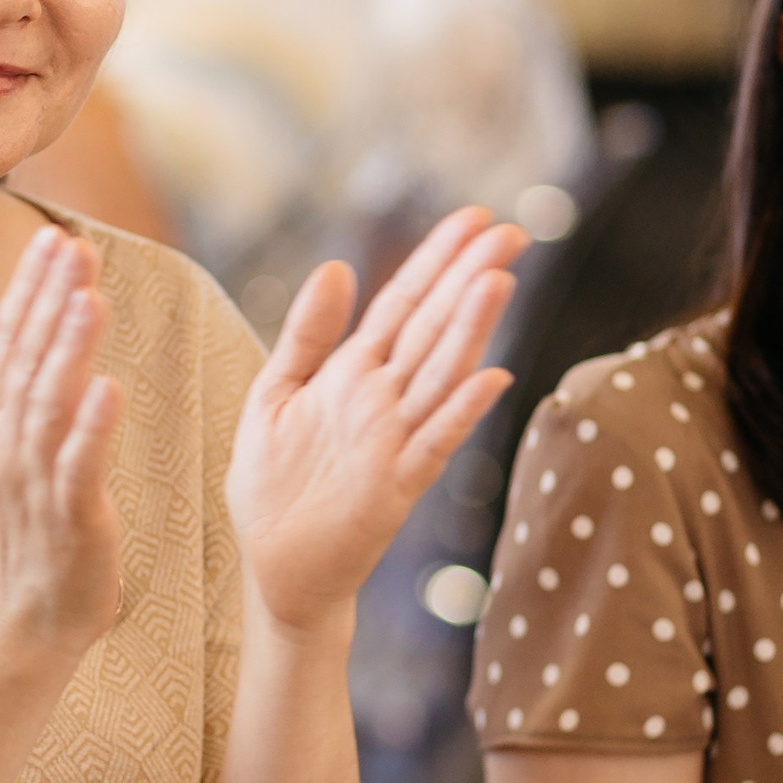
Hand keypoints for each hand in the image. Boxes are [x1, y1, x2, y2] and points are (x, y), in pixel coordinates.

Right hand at [0, 225, 125, 663]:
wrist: (25, 618)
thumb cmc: (33, 529)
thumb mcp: (16, 452)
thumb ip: (22, 395)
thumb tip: (24, 332)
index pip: (9, 342)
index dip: (30, 290)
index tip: (53, 238)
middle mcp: (5, 445)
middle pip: (26, 360)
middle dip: (49, 300)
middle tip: (72, 247)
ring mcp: (33, 482)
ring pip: (48, 404)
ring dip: (68, 349)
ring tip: (89, 298)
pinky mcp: (68, 518)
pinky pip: (78, 466)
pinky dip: (91, 426)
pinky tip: (109, 388)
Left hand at [227, 208, 527, 628]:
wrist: (273, 564)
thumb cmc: (275, 481)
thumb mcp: (275, 392)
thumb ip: (307, 334)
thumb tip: (337, 266)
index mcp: (355, 372)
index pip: (404, 303)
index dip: (437, 260)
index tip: (475, 217)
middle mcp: (385, 399)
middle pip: (434, 327)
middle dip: (468, 278)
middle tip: (510, 231)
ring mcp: (396, 440)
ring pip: (441, 374)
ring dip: (470, 330)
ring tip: (498, 280)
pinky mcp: (396, 486)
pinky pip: (433, 442)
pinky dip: (459, 411)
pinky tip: (490, 377)